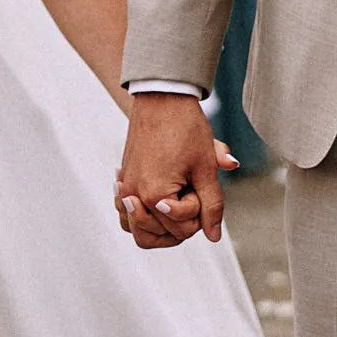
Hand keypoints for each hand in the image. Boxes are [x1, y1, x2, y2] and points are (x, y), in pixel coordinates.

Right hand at [114, 92, 236, 247]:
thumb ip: (212, 205)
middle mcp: (134, 195)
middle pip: (161, 234)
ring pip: (138, 231)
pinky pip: (125, 215)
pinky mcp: (123, 181)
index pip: (183, 229)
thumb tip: (213, 236)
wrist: (163, 99)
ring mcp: (125, 189)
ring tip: (175, 205)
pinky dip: (140, 217)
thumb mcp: (206, 168)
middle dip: (181, 219)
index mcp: (155, 195)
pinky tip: (155, 204)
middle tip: (188, 191)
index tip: (197, 183)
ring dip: (159, 226)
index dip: (198, 210)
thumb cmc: (186, 129)